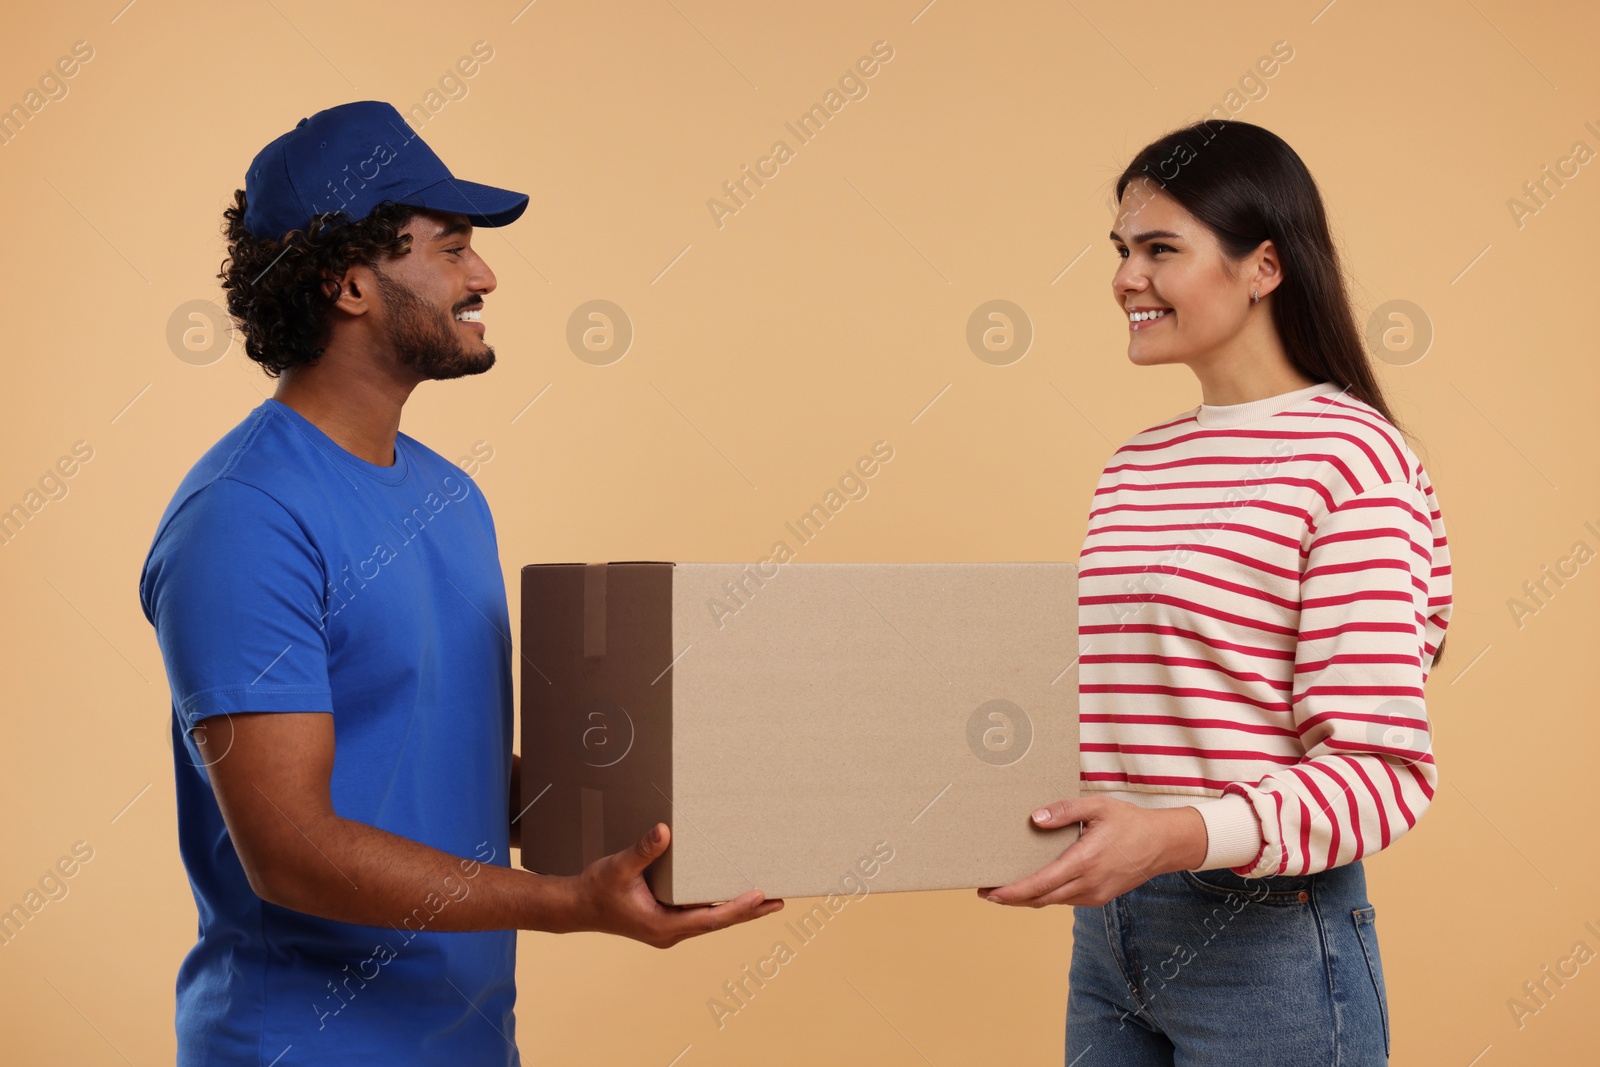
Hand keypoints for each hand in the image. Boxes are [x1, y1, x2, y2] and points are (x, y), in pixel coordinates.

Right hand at [571, 822, 783, 947]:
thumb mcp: (618, 867)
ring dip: (737, 910)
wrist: (577, 907)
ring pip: (711, 920)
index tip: (759, 897)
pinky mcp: (666, 920)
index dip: (736, 909)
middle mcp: (670, 932)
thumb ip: (642, 850)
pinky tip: (731, 894)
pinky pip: (699, 914)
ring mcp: (669, 928)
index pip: (709, 920)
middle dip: (748, 912)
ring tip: (766, 899)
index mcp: (662, 926)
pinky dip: (718, 906)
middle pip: (718, 923)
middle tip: (780, 901)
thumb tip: (664, 831)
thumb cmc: (596, 890)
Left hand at [977, 796, 1206, 907]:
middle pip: (1041, 899)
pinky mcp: (1100, 897)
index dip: (1013, 892)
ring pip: (1053, 902)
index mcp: (1084, 862)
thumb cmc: (1130, 822)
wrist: (1163, 844)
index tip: (991, 893)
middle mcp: (1088, 884)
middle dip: (1012, 899)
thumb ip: (1065, 810)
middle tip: (987, 892)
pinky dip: (1047, 896)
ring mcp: (1095, 894)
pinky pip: (1067, 900)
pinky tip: (1035, 887)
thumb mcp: (1098, 807)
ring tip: (1004, 890)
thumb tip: (1036, 818)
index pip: (1041, 884)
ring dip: (1028, 899)